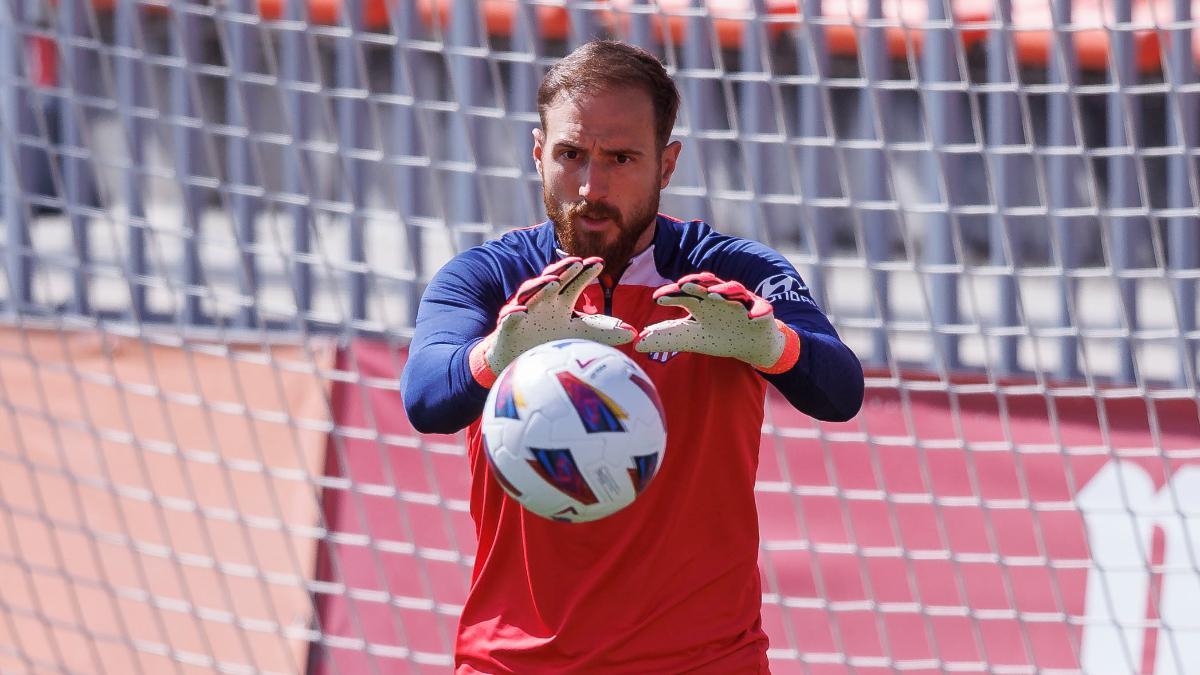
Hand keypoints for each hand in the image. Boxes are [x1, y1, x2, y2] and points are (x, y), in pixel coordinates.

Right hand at [470, 257, 635, 385]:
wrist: (520, 358)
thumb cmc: (550, 339)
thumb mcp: (580, 334)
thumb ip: (603, 331)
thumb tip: (634, 333)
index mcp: (560, 300)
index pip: (574, 282)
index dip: (585, 272)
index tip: (600, 263)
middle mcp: (542, 302)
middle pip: (552, 280)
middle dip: (563, 270)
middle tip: (577, 261)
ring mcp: (524, 311)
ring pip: (530, 294)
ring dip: (540, 286)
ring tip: (553, 281)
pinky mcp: (507, 327)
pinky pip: (509, 319)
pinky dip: (513, 314)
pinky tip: (520, 311)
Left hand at [634, 272, 799, 373]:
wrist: (751, 344)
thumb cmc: (720, 336)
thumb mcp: (691, 339)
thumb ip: (667, 338)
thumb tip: (637, 344)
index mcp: (701, 303)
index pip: (684, 295)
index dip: (672, 295)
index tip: (657, 299)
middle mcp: (719, 298)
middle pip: (706, 287)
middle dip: (696, 285)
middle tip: (683, 285)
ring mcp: (739, 302)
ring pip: (732, 292)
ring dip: (724, 291)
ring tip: (714, 294)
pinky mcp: (760, 311)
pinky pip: (760, 309)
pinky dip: (757, 311)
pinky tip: (753, 316)